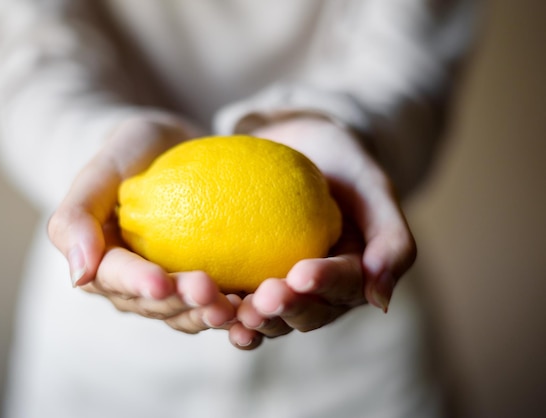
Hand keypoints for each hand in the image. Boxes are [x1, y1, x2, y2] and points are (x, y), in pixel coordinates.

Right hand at [47, 113, 235, 332]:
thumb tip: (78, 277)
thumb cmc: (129, 154)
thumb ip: (76, 217)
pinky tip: (261, 301)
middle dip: (182, 304)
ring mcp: (172, 289)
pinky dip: (239, 308)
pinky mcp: (206, 285)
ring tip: (238, 306)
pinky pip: (220, 302)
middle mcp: (135, 287)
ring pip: (190, 313)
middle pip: (158, 305)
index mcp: (101, 266)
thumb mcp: (99, 170)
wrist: (170, 148)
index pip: (116, 279)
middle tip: (210, 293)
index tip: (161, 283)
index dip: (138, 285)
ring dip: (212, 314)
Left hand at [228, 115, 416, 347]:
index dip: (325, 285)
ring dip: (255, 320)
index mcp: (355, 274)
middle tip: (263, 299)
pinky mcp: (250, 280)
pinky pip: (239, 300)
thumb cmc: (341, 161)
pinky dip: (225, 309)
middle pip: (308, 313)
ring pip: (273, 317)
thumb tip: (380, 302)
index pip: (346, 286)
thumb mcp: (373, 185)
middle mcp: (321, 291)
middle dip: (286, 309)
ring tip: (234, 313)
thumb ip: (391, 238)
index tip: (301, 274)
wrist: (299, 142)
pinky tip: (206, 305)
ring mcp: (284, 288)